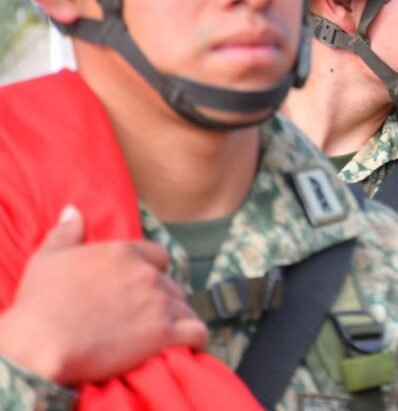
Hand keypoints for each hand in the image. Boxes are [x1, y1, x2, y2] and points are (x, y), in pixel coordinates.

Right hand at [0, 205, 207, 384]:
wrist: (42, 340)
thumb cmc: (41, 300)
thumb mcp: (48, 258)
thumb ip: (67, 232)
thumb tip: (74, 211)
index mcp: (125, 253)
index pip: (159, 256)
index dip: (154, 271)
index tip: (144, 285)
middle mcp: (148, 275)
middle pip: (172, 285)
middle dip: (164, 299)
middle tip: (150, 316)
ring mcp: (159, 304)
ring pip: (185, 308)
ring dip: (180, 320)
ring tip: (170, 334)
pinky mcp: (164, 334)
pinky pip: (197, 332)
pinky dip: (197, 339)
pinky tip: (191, 345)